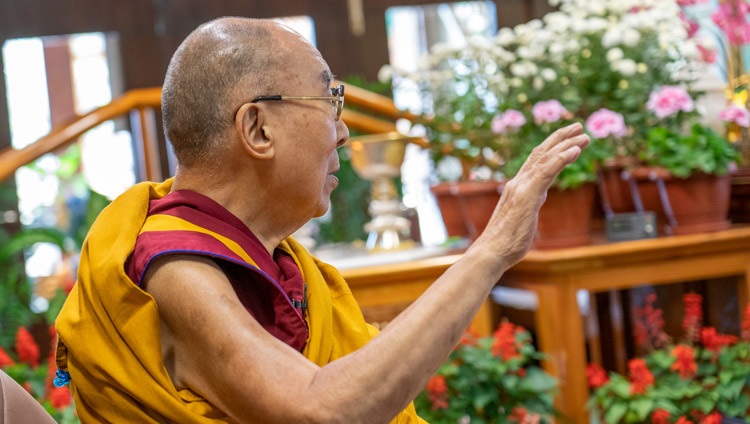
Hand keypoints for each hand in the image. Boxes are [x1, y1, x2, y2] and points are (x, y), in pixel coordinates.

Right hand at [471, 123, 589, 267]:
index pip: (535, 162)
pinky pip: (546, 171)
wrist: (491, 253)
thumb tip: (532, 206)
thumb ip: (527, 208)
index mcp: (517, 188)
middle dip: (561, 138)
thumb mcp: (520, 220)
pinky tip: (575, 150)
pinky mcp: (527, 195)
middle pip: (541, 153)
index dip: (552, 149)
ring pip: (546, 158)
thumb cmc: (504, 243)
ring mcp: (522, 187)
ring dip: (566, 144)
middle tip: (579, 127)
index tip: (569, 142)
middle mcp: (518, 183)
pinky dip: (561, 158)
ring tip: (584, 136)